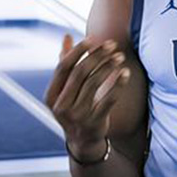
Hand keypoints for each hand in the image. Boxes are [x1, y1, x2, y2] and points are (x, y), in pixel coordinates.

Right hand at [44, 35, 129, 161]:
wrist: (82, 140)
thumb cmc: (73, 106)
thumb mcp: (65, 89)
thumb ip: (65, 62)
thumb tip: (67, 36)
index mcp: (51, 95)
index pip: (63, 67)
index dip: (78, 51)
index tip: (92, 39)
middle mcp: (61, 106)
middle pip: (79, 73)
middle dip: (96, 56)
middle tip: (111, 45)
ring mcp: (78, 116)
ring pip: (94, 84)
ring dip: (108, 66)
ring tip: (120, 56)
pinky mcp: (95, 122)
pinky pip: (109, 99)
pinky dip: (118, 84)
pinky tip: (125, 72)